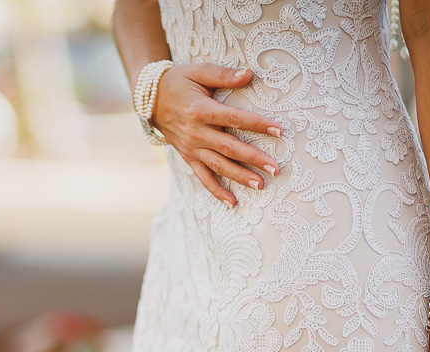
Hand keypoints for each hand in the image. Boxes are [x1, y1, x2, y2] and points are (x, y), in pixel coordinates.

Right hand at [150, 64, 283, 207]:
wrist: (151, 100)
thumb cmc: (179, 82)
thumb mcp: (199, 72)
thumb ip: (224, 75)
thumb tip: (249, 74)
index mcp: (201, 110)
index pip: (234, 119)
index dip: (257, 125)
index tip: (279, 131)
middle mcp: (196, 133)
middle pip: (229, 148)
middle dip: (253, 159)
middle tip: (275, 168)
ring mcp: (192, 148)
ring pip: (218, 166)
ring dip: (239, 177)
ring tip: (260, 185)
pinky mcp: (188, 158)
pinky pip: (203, 177)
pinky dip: (217, 191)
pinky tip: (232, 202)